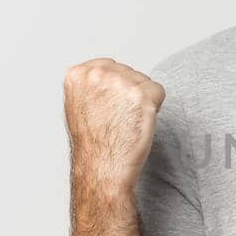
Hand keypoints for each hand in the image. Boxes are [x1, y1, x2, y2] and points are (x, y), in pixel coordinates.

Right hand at [63, 58, 167, 192]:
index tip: (107, 109)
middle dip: (129, 94)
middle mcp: (96, 74)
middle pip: (129, 72)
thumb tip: (109, 73)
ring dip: (142, 101)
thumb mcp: (80, 105)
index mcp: (77, 74)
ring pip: (145, 82)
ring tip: (126, 122)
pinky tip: (139, 123)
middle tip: (117, 119)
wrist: (103, 169)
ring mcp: (119, 83)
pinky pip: (159, 91)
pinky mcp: (141, 95)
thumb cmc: (94, 143)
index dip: (114, 90)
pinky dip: (155, 108)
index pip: (110, 66)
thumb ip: (92, 84)